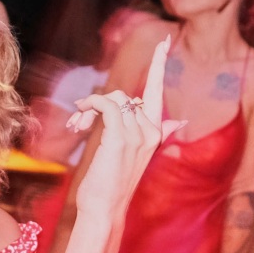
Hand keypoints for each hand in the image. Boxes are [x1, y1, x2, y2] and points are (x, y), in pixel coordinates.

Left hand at [70, 36, 181, 217]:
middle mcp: (152, 130)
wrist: (104, 209)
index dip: (160, 65)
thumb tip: (176, 121)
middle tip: (79, 120)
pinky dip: (91, 107)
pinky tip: (81, 119)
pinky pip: (108, 105)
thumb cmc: (112, 184)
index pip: (158, 91)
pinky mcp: (121, 138)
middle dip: (99, 103)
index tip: (164, 43)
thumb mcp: (133, 156)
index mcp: (155, 132)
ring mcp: (139, 134)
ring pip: (114, 100)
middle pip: (127, 95)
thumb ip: (155, 134)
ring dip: (88, 110)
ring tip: (77, 130)